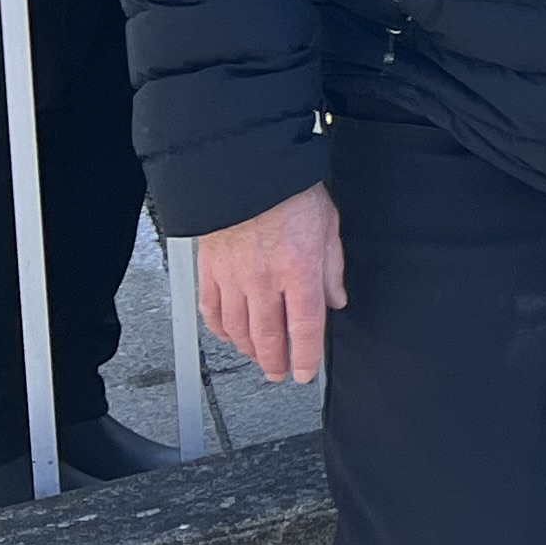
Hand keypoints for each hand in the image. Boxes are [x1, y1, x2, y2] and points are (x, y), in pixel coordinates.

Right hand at [197, 182, 345, 384]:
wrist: (246, 171)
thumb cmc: (289, 193)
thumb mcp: (328, 226)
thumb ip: (332, 268)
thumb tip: (336, 299)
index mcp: (299, 269)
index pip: (305, 326)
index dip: (306, 356)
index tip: (306, 372)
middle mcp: (264, 279)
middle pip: (268, 336)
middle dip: (276, 362)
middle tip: (281, 373)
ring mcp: (233, 278)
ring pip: (238, 330)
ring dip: (250, 351)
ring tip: (259, 359)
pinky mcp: (209, 272)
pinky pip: (212, 312)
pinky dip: (220, 330)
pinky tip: (229, 336)